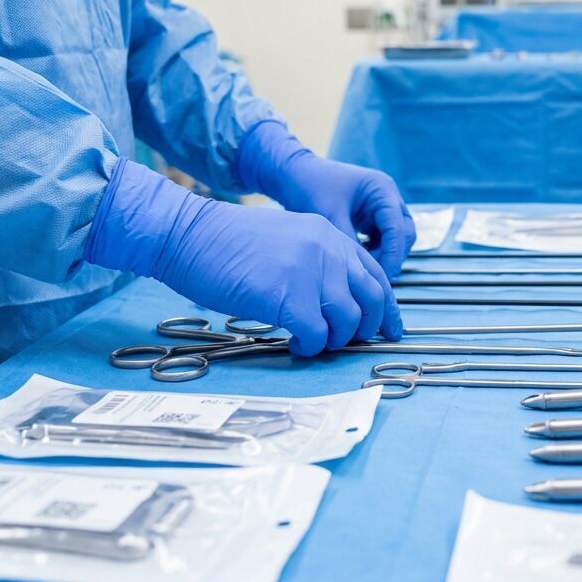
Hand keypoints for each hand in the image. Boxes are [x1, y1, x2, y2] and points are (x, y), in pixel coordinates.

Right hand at [85, 158, 401, 354]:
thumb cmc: (230, 244)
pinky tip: (294, 342)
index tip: (391, 330)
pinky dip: (309, 346)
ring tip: (311, 340)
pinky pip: (316, 334)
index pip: (377, 275)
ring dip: (333, 339)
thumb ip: (320, 263)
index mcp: (331, 235)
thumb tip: (341, 302)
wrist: (190, 236)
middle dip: (365, 329)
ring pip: (348, 321)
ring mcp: (310, 271)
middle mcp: (329, 250)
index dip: (388, 308)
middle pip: (372, 300)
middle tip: (345, 342)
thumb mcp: (289, 239)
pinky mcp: (288, 295)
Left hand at [237, 121, 415, 276]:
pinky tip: (358, 260)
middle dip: (392, 256)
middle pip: (403, 233)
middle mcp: (386, 197)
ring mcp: (379, 207)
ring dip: (384, 255)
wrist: (291, 174)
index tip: (383, 276)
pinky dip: (374, 251)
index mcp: (381, 189)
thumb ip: (349, 243)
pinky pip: (381, 239)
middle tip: (375, 277)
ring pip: (394, 238)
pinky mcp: (369, 217)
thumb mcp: (329, 216)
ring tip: (364, 270)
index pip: (398, 227)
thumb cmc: (309, 185)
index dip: (393, 254)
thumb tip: (361, 272)